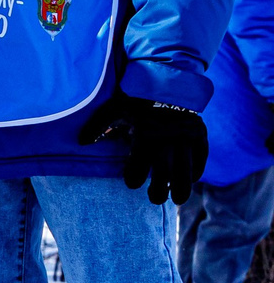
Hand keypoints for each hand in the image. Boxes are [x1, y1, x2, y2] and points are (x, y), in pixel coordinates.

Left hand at [76, 93, 207, 204]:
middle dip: (160, 190)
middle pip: (165, 172)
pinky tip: (190, 180)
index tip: (132, 184)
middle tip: (156, 200)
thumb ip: (97, 125)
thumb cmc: (135, 99)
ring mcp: (186, 136)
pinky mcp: (200, 134)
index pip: (139, 165)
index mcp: (144, 134)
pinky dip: (197, 170)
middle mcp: (167, 137)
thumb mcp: (113, 108)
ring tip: (179, 201)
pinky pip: (201, 157)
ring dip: (182, 187)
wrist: (167, 81)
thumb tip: (81, 141)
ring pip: (186, 168)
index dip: (135, 178)